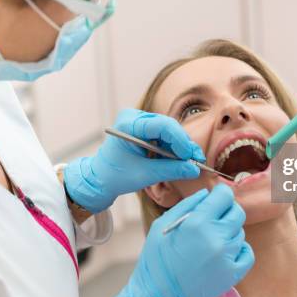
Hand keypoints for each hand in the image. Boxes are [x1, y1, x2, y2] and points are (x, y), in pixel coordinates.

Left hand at [64, 109, 205, 212]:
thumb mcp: (145, 175)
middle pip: (168, 126)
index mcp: (128, 124)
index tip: (189, 156)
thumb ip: (171, 170)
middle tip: (196, 160)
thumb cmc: (115, 176)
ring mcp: (140, 122)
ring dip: (181, 146)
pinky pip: (165, 136)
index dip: (179, 140)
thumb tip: (194, 169)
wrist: (100, 178)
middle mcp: (134, 118)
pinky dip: (175, 148)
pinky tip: (182, 159)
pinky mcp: (145, 129)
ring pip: (169, 131)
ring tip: (192, 161)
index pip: (161, 125)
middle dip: (183, 144)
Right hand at [107, 184, 254, 296]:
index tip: (217, 197)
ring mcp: (226, 257)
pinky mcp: (232, 274)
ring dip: (229, 232)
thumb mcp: (162, 225)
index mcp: (197, 222)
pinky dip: (240, 249)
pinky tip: (225, 251)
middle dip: (227, 211)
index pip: (225, 196)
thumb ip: (186, 205)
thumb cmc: (156, 261)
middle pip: (237, 212)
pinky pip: (248, 253)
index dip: (220, 193)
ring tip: (211, 241)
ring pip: (240, 232)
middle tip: (214, 218)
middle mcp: (216, 237)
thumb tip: (206, 193)